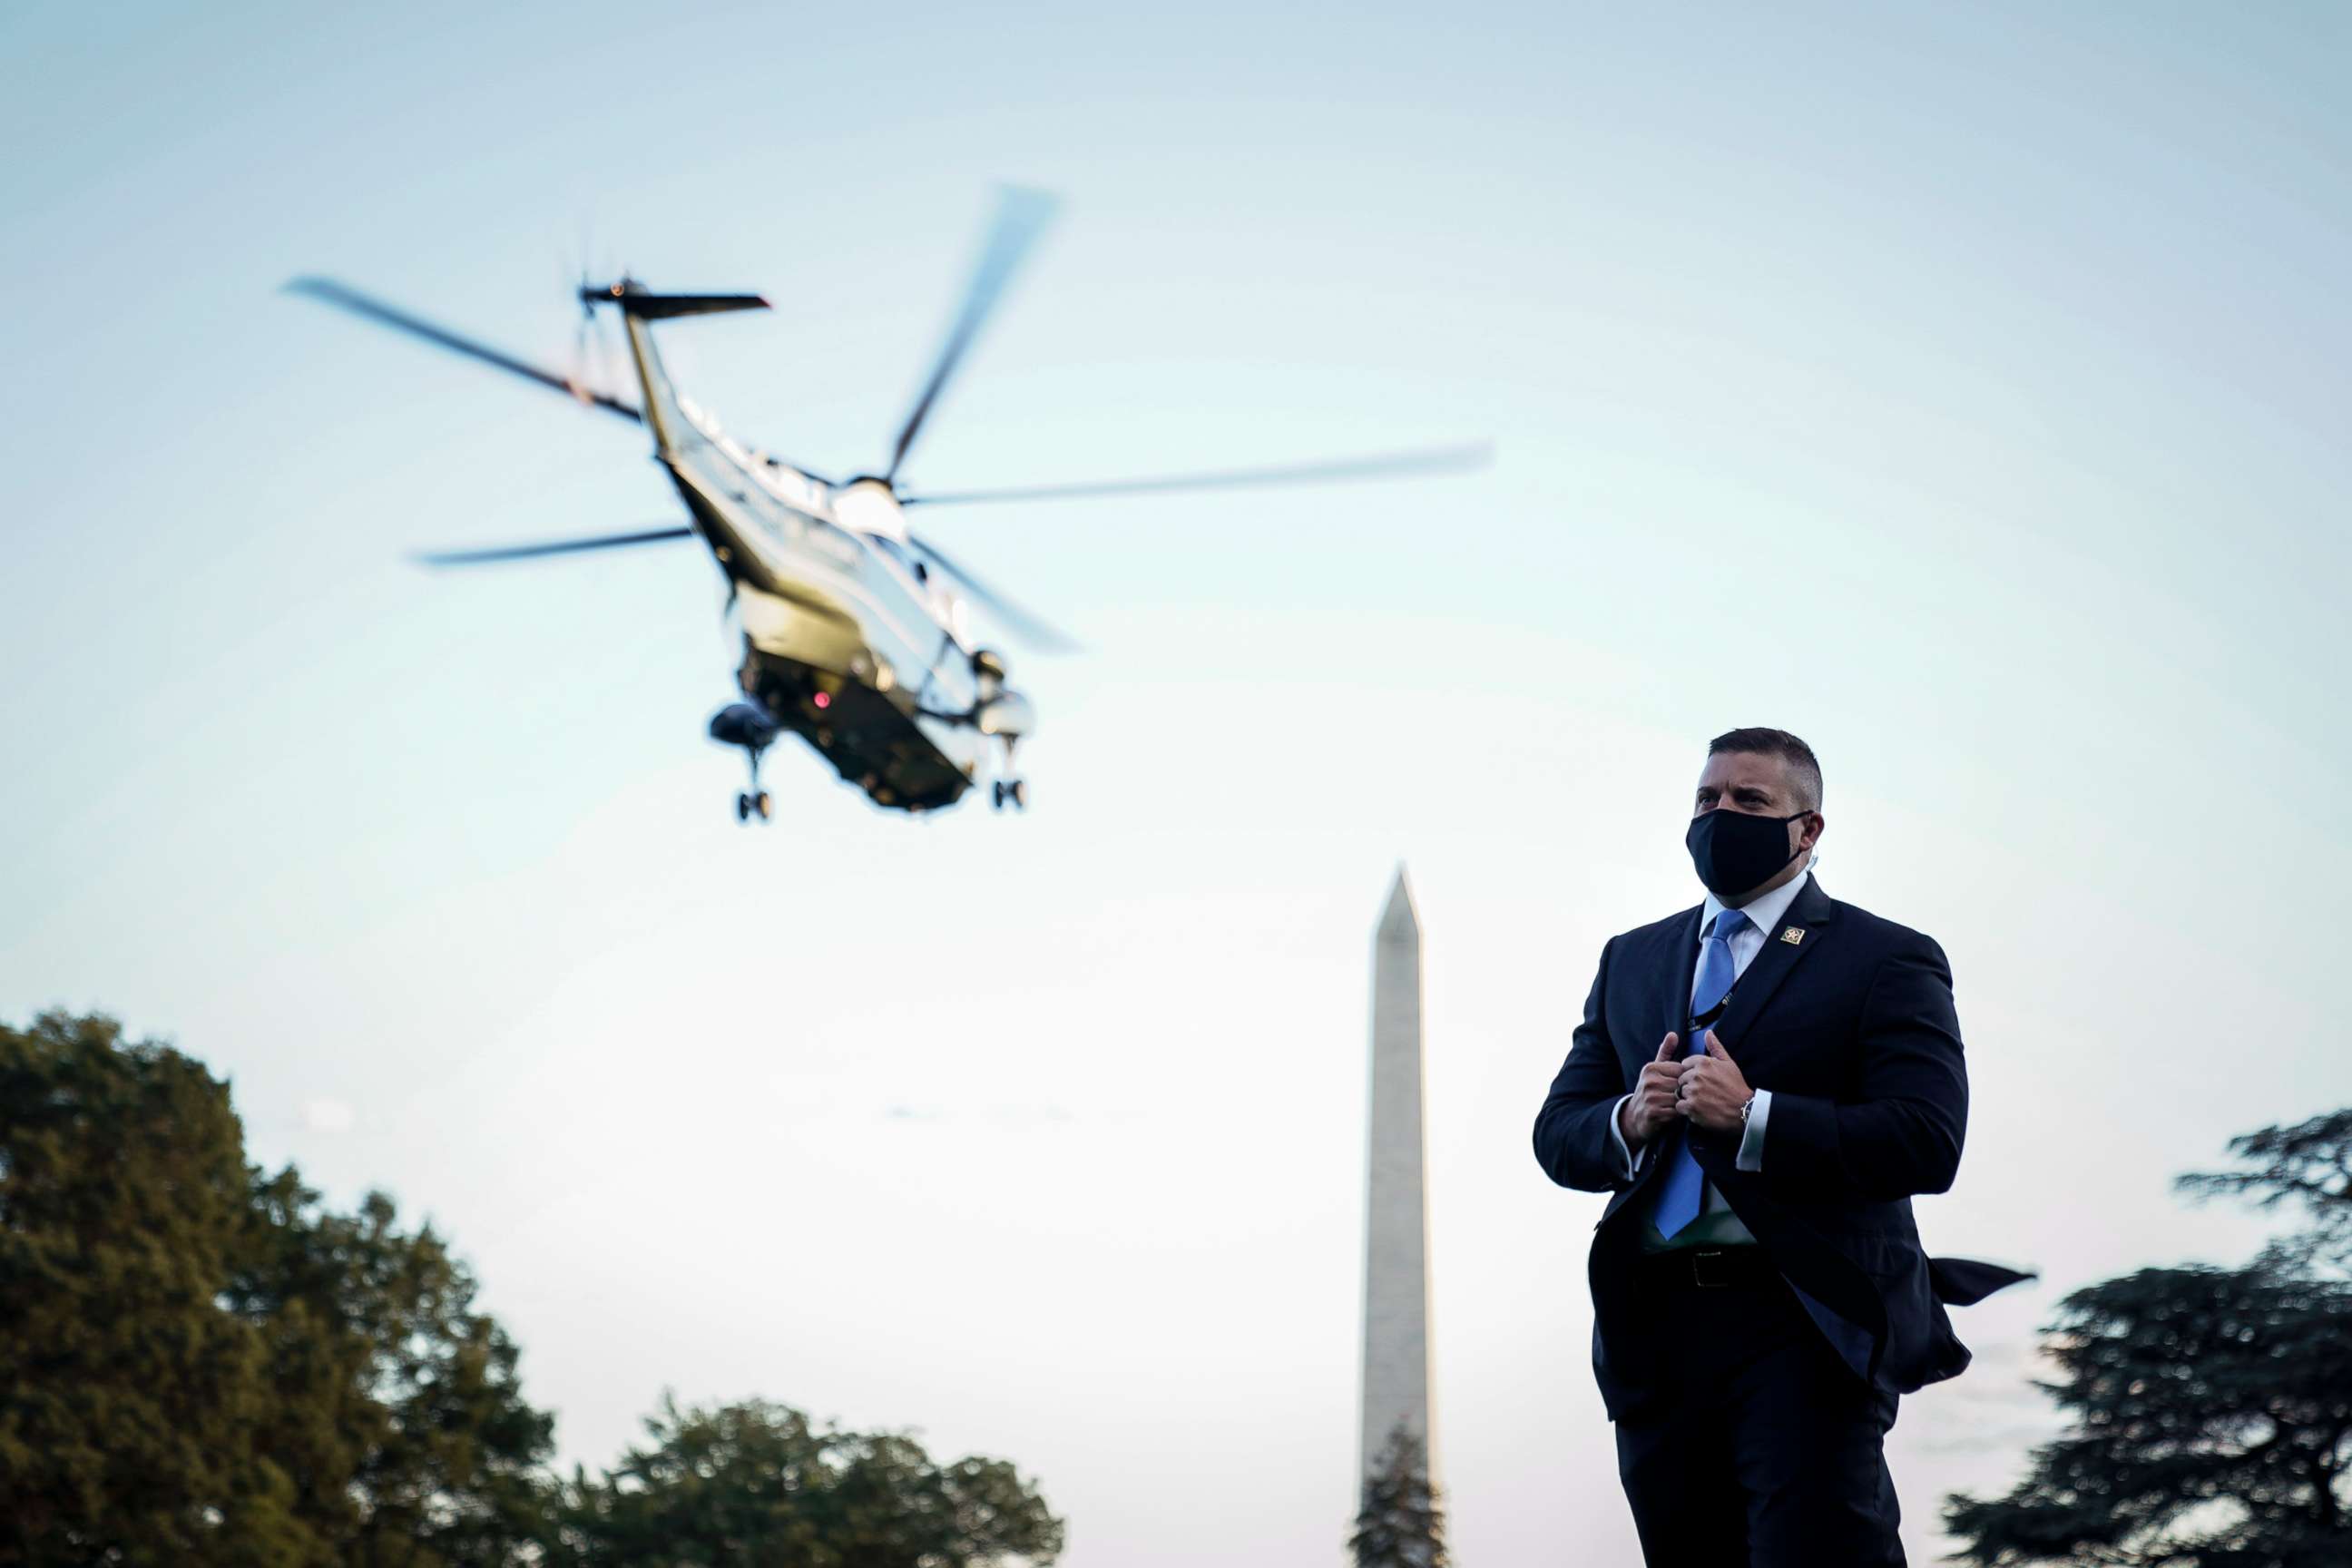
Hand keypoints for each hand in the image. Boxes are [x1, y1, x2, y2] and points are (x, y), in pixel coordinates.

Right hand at [1618, 1033, 1684, 1148]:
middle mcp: (1649, 1081)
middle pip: (1681, 1084)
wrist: (1635, 1117)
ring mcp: (1650, 1098)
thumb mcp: (1654, 1070)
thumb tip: (1673, 1034)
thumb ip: (1665, 1052)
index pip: (1680, 1069)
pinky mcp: (1654, 1113)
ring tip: (1680, 1103)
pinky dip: (1679, 1113)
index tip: (1681, 1084)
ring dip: (1683, 1102)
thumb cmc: (1650, 1090)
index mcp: (1651, 1068)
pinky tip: (1675, 1112)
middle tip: (1683, 1096)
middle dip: (1685, 1091)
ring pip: (1680, 1098)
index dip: (1684, 1078)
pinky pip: (1676, 1111)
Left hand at [1676, 1031, 1751, 1133]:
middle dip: (1689, 1086)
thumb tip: (1708, 1033)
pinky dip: (1687, 1110)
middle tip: (1704, 1093)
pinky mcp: (1692, 1106)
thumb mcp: (1728, 1063)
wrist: (1744, 1110)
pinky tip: (1699, 1110)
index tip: (1703, 1081)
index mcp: (1703, 1062)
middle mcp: (1696, 1075)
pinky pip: (1680, 1106)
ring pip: (1679, 1093)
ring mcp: (1693, 1091)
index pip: (1684, 1065)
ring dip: (1688, 1098)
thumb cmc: (1736, 1087)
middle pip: (1681, 1079)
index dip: (1692, 1074)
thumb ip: (1715, 1047)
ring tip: (1703, 1102)